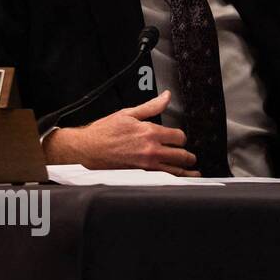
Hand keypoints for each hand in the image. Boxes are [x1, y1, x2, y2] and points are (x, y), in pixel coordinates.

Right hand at [41, 90, 200, 176]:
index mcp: (150, 132)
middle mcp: (151, 150)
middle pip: (182, 156)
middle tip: (190, 158)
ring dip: (187, 172)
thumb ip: (151, 106)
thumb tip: (167, 96)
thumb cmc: (103, 132)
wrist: (85, 149)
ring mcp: (146, 166)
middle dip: (188, 156)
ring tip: (193, 173)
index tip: (178, 139)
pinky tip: (177, 182)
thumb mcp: (128, 113)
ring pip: (175, 171)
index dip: (181, 138)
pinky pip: (163, 180)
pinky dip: (173, 181)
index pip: (179, 137)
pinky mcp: (140, 176)